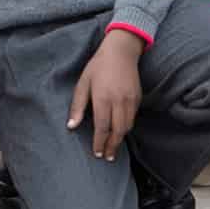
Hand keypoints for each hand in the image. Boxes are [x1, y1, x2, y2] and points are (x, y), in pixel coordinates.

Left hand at [67, 30, 142, 160]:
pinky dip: (127, 126)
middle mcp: (119, 100)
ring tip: (113, 148)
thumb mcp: (82, 83)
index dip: (99, 142)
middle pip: (118, 130)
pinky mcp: (138, 96)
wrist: (122, 51)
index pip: (102, 127)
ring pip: (128, 125)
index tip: (96, 153)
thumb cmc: (98, 66)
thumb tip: (71, 126)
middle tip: (106, 157)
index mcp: (103, 98)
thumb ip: (77, 106)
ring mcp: (131, 99)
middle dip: (112, 146)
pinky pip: (133, 116)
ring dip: (120, 139)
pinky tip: (120, 131)